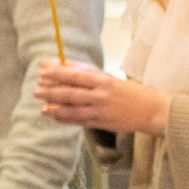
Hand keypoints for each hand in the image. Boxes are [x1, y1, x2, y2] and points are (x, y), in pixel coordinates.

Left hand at [36, 61, 169, 134]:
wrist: (153, 109)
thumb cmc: (127, 91)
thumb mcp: (108, 78)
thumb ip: (85, 73)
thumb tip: (61, 66)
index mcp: (103, 80)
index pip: (75, 76)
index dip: (57, 74)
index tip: (42, 72)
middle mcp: (101, 95)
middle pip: (71, 93)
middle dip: (51, 91)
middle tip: (36, 90)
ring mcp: (102, 111)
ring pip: (73, 109)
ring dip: (55, 108)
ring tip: (42, 107)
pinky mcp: (103, 123)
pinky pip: (80, 121)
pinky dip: (65, 119)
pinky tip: (55, 117)